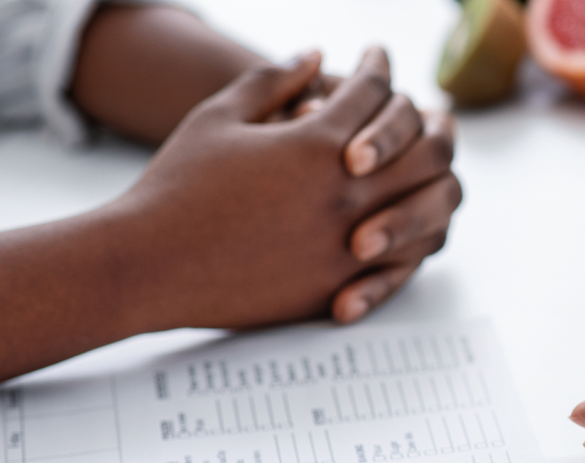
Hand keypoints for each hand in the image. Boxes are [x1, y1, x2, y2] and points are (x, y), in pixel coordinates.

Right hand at [104, 47, 457, 330]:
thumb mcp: (218, 117)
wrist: (149, 265)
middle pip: (425, 145)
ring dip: (434, 176)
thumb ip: (273, 81)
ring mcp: (351, 243)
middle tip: (424, 112)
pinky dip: (417, 232)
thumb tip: (317, 55)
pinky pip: (409, 258)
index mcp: (317, 143)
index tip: (377, 57)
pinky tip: (408, 216)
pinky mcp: (344, 284)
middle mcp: (347, 191)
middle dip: (427, 122)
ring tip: (426, 163)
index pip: (375, 90)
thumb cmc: (176, 187)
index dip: (378, 67)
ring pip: (431, 203)